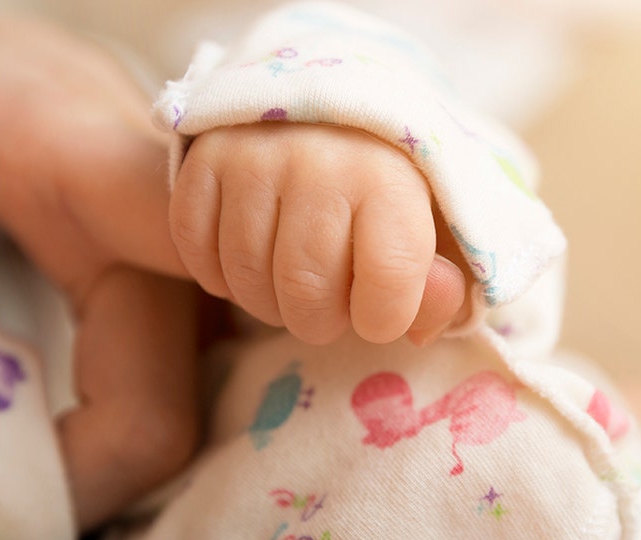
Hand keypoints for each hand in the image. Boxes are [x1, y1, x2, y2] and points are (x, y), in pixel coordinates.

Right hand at [171, 123, 466, 345]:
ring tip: (292, 283)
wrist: (329, 109)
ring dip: (268, 301)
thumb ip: (445, 287)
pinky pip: (196, 248)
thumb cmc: (392, 184)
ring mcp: (255, 156)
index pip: (387, 285)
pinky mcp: (206, 156)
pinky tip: (250, 262)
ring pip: (247, 277)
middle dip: (320, 321)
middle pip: (306, 292)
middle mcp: (319, 161)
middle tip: (330, 304)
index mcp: (390, 176)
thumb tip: (418, 329)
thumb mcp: (440, 231)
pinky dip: (220, 274)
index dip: (383, 319)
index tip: (381, 309)